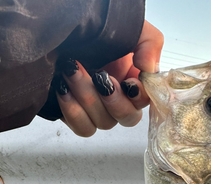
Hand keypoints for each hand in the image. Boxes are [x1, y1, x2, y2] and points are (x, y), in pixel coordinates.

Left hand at [57, 21, 163, 136]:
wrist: (61, 28)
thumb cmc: (96, 27)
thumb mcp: (131, 28)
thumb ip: (149, 45)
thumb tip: (148, 69)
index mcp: (133, 81)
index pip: (145, 102)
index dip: (138, 97)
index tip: (127, 83)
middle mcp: (118, 99)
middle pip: (127, 118)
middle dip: (114, 100)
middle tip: (99, 76)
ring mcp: (97, 110)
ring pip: (103, 123)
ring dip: (88, 99)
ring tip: (71, 71)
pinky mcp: (77, 116)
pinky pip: (82, 128)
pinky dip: (73, 112)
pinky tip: (63, 89)